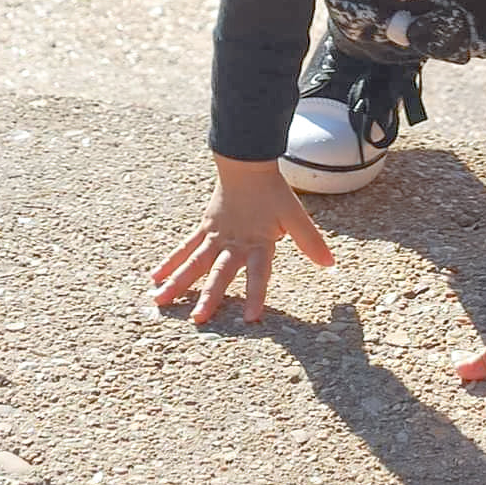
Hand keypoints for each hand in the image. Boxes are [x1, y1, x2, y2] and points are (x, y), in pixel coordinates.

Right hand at [150, 155, 333, 323]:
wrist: (247, 164)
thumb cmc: (273, 193)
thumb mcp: (296, 217)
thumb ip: (311, 242)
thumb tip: (330, 265)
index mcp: (258, 243)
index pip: (259, 273)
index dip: (256, 294)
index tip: (251, 318)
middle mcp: (234, 243)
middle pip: (220, 272)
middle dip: (209, 296)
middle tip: (197, 320)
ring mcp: (215, 237)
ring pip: (195, 262)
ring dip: (178, 283)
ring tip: (159, 302)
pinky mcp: (204, 229)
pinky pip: (185, 248)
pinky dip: (170, 262)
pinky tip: (155, 276)